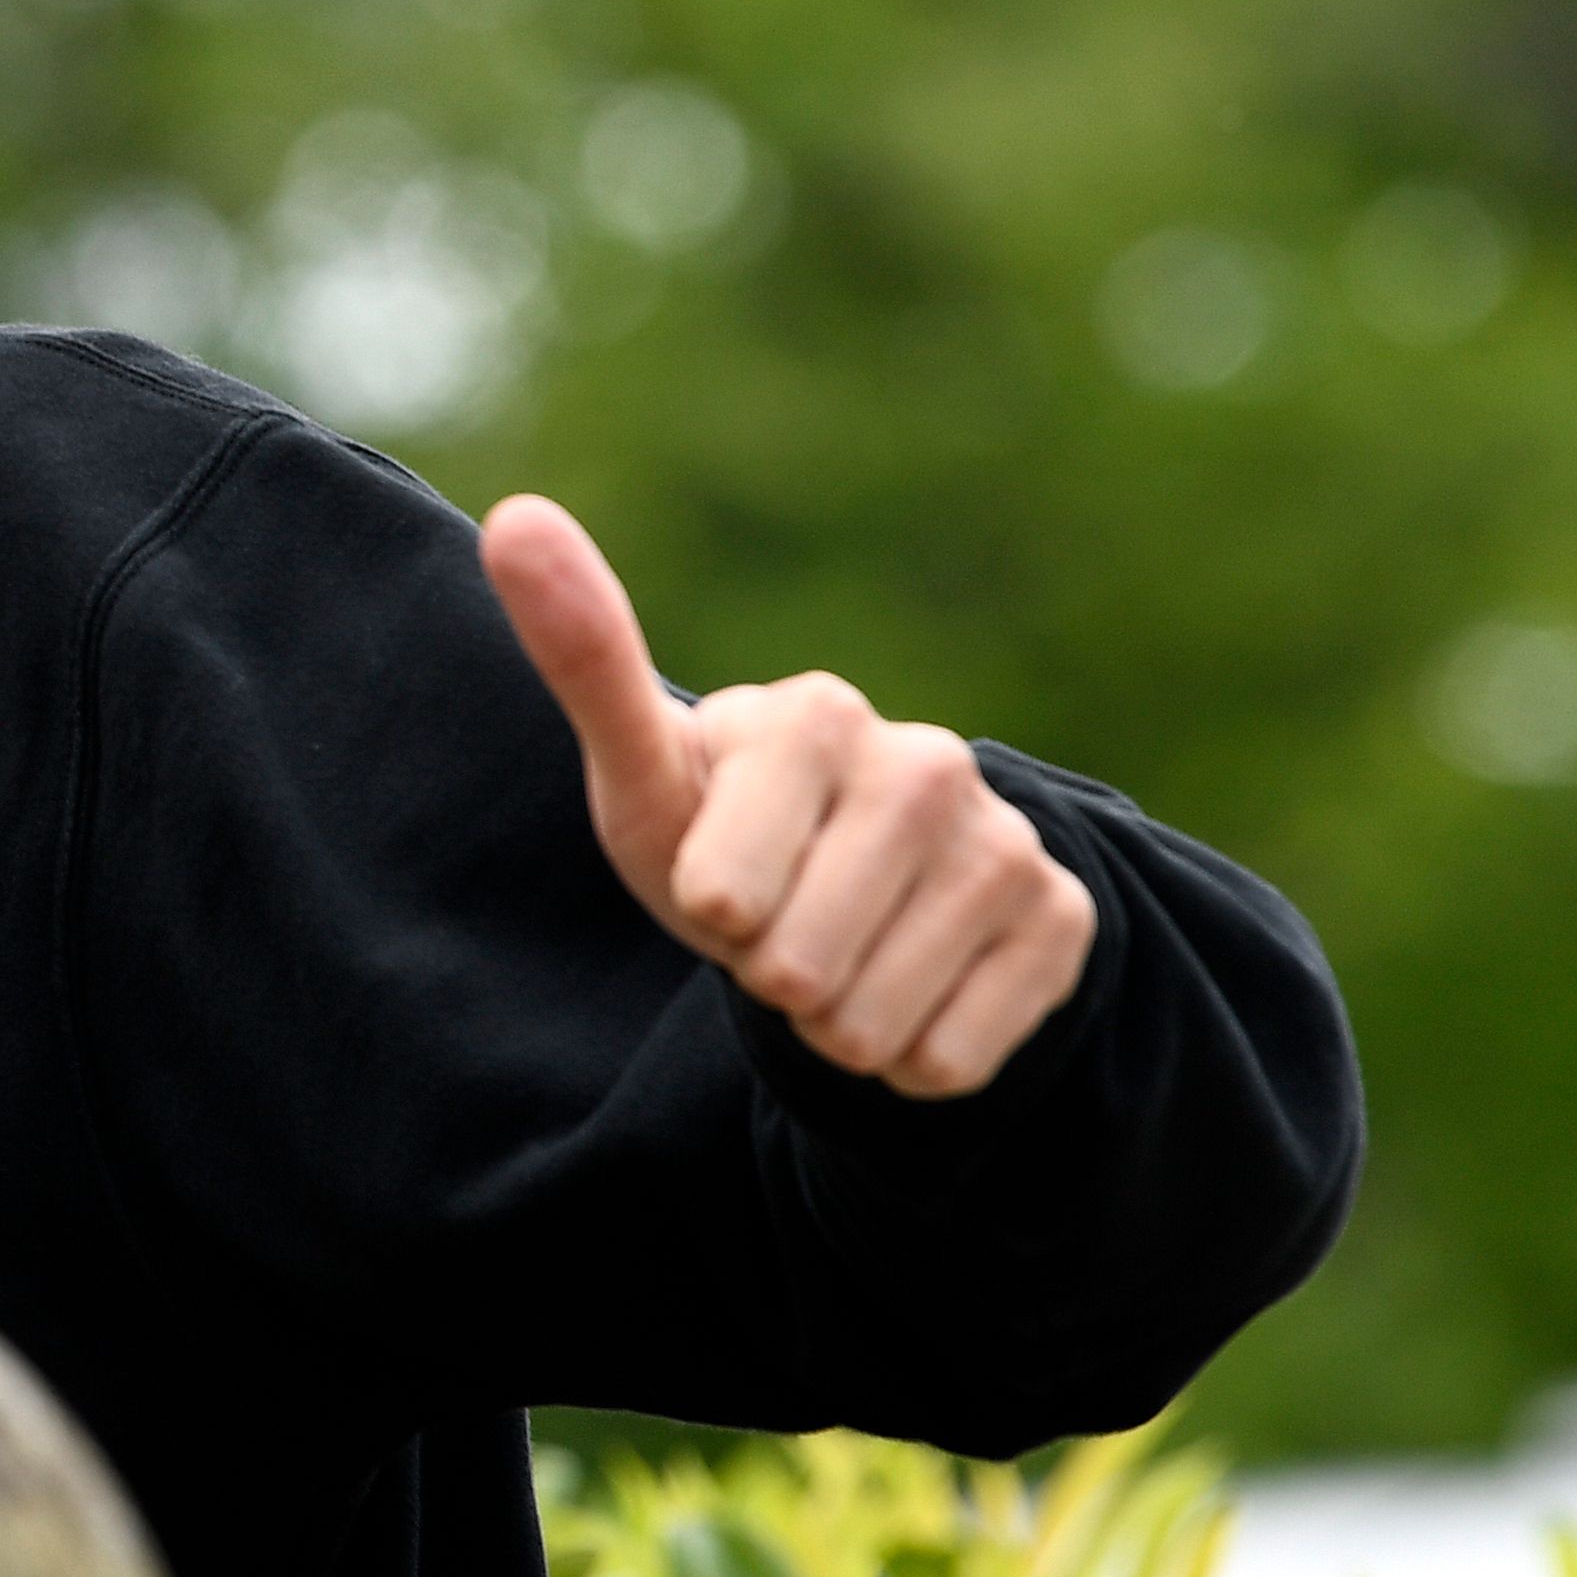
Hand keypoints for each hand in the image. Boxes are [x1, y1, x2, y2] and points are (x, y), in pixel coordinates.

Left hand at [478, 496, 1094, 1098]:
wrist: (848, 897)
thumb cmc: (721, 833)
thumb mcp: (643, 773)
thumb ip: (585, 657)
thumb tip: (515, 515)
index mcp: (813, 715)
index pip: (723, 896)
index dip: (711, 914)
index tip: (721, 880)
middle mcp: (928, 763)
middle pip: (800, 969)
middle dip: (772, 978)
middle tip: (782, 927)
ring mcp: (1005, 842)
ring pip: (873, 1024)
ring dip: (836, 1024)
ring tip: (840, 958)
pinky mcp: (1061, 921)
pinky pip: (950, 1061)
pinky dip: (907, 1061)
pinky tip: (908, 992)